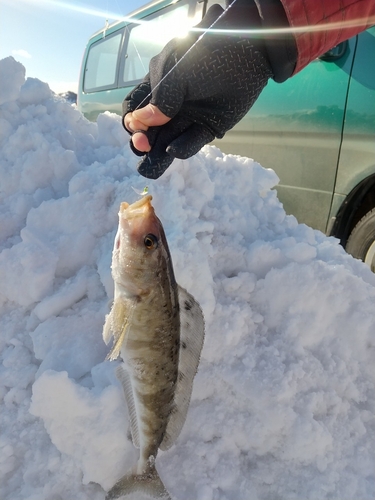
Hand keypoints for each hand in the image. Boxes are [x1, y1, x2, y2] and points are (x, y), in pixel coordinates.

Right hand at [123, 3, 271, 178]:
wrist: (247, 54)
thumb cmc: (206, 56)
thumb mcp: (176, 73)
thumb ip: (160, 98)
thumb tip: (139, 122)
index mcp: (156, 87)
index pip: (135, 109)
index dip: (132, 121)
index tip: (137, 127)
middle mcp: (170, 106)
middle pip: (150, 130)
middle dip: (142, 142)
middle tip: (143, 147)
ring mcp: (189, 118)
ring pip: (168, 141)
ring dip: (158, 155)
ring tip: (149, 170)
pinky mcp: (208, 129)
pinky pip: (191, 143)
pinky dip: (183, 148)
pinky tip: (175, 149)